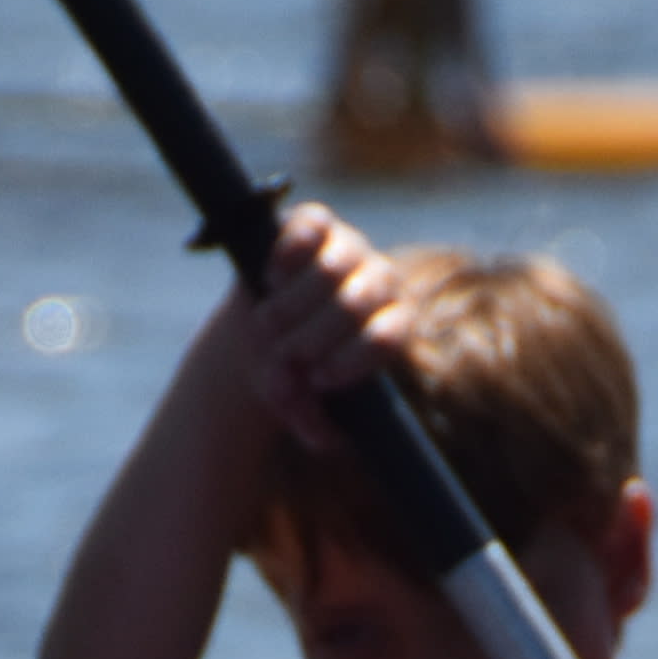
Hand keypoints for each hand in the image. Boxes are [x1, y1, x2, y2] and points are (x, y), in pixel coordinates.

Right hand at [235, 200, 407, 436]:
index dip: (351, 359)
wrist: (263, 327)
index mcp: (394, 325)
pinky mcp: (317, 221)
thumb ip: (313, 424)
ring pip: (329, 269)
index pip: (389, 337)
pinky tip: (270, 279)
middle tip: (284, 354)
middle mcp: (380, 281)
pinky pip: (310, 227)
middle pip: (354, 303)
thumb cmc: (295, 370)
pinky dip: (287, 255)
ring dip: (291, 305)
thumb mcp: (302, 404)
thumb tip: (324, 437)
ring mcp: (350, 246)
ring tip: (268, 325)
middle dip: (311, 335)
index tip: (319, 379)